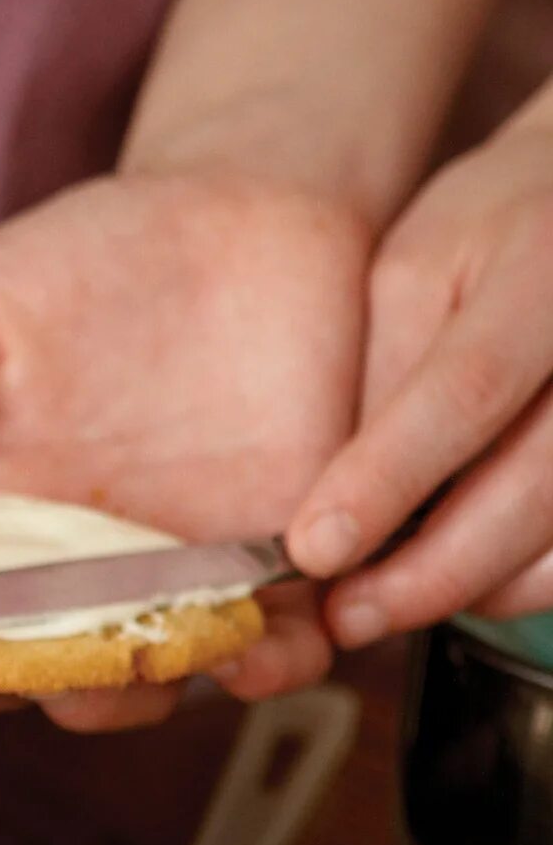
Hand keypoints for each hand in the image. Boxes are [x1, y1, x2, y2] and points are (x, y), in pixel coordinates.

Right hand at [0, 170, 367, 726]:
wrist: (252, 213)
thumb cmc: (94, 254)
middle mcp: (74, 572)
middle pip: (23, 674)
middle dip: (5, 690)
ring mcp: (176, 577)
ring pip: (144, 681)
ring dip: (129, 696)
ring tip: (128, 672)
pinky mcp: (281, 563)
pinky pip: (280, 643)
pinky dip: (274, 663)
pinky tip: (260, 645)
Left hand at [291, 115, 552, 642]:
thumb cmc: (495, 231)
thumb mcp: (415, 268)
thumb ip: (382, 376)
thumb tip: (327, 501)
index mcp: (544, 271)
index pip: (466, 390)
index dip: (388, 480)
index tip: (314, 548)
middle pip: (536, 485)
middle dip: (431, 570)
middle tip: (346, 613)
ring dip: (476, 589)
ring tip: (387, 602)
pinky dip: (526, 579)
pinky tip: (467, 580)